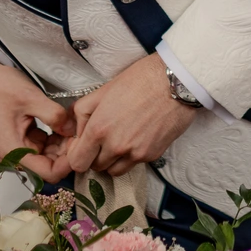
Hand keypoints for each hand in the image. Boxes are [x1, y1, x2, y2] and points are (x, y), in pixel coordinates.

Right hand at [0, 61, 76, 185]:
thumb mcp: (30, 98)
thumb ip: (54, 115)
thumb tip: (73, 130)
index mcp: (13, 151)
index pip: (48, 172)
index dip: (68, 162)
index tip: (81, 142)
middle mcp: (15, 155)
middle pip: (50, 166)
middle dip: (68, 152)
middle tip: (81, 131)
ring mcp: (19, 148)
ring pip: (50, 156)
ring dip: (64, 144)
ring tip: (74, 124)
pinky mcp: (24, 139)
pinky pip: (45, 145)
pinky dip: (56, 137)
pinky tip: (65, 123)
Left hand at [60, 54, 198, 177]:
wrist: (176, 82)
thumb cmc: (140, 80)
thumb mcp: (103, 90)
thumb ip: (82, 112)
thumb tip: (74, 131)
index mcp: (99, 129)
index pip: (77, 162)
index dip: (77, 154)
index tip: (83, 145)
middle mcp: (116, 146)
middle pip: (95, 167)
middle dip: (95, 156)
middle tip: (102, 139)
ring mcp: (135, 153)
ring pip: (114, 171)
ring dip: (113, 160)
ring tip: (120, 140)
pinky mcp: (152, 155)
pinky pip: (134, 164)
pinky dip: (131, 156)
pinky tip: (137, 137)